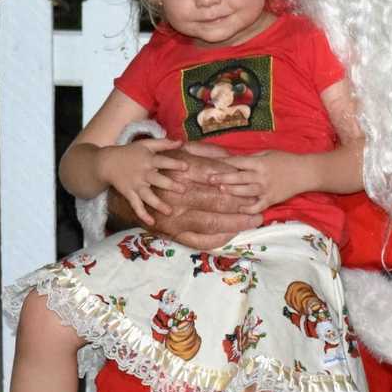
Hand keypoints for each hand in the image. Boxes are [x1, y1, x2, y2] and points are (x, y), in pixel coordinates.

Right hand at [96, 138, 186, 226]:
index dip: (174, 164)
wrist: (106, 163)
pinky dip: (143, 215)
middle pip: (157, 180)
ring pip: (147, 196)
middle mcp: (143, 173)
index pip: (162, 161)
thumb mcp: (145, 144)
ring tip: (169, 212)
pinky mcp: (129, 194)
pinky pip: (136, 206)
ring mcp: (135, 185)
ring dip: (158, 204)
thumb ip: (163, 143)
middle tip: (183, 190)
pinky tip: (152, 223)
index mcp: (148, 160)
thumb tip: (180, 142)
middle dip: (170, 185)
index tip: (186, 167)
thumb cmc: (130, 153)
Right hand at [123, 143, 264, 248]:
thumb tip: (232, 158)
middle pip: (218, 202)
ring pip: (211, 223)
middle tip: (260, 205)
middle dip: (243, 205)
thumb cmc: (163, 166)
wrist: (132, 184)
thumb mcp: (182, 151)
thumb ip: (208, 152)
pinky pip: (198, 240)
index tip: (255, 187)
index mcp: (183, 172)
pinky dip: (218, 239)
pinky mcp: (172, 233)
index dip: (239, 184)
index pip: (218, 180)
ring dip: (236, 223)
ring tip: (254, 221)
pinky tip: (233, 233)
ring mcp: (175, 217)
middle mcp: (179, 195)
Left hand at [209, 150, 308, 212]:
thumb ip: (252, 157)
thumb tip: (234, 161)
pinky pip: (257, 206)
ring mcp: (266, 189)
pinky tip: (239, 209)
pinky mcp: (271, 200)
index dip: (224, 163)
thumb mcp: (268, 153)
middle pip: (238, 178)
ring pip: (245, 192)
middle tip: (209, 179)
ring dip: (232, 191)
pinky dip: (247, 209)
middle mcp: (261, 176)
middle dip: (223, 178)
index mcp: (260, 163)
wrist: (305, 173)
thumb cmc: (286, 160)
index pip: (238, 162)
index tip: (211, 164)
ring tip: (220, 190)